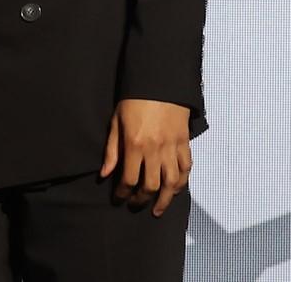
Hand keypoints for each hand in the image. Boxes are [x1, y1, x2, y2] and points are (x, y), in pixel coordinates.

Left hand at [100, 99, 191, 214]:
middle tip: (135, 205)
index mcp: (135, 145)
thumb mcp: (116, 122)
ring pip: (171, 183)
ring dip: (164, 199)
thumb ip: (112, 150)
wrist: (160, 83)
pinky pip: (186, 169)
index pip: (129, 179)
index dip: (122, 193)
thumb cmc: (134, 101)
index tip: (118, 198)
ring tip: (157, 208)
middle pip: (151, 186)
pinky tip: (174, 190)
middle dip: (141, 200)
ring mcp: (172, 147)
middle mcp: (155, 150)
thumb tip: (104, 174)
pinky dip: (181, 182)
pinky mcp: (184, 143)